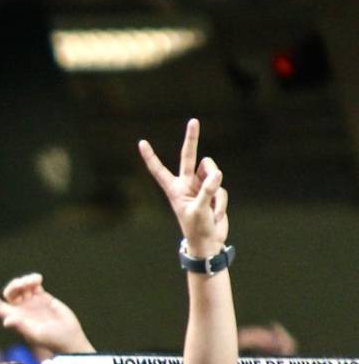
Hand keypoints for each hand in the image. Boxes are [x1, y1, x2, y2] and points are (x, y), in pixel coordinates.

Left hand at [0, 273, 93, 353]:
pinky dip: (33, 279)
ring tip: (36, 280)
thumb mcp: (36, 335)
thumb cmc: (52, 340)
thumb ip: (22, 326)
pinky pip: (33, 284)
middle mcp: (21, 310)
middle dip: (14, 285)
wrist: (70, 338)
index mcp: (15, 319)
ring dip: (25, 281)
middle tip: (24, 283)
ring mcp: (32, 303)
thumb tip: (6, 320)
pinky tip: (38, 279)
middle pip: (10, 292)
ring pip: (21, 286)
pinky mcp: (43, 297)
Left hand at [138, 119, 228, 257]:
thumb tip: (217, 174)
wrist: (208, 242)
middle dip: (192, 139)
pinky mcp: (214, 191)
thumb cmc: (196, 229)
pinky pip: (221, 188)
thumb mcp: (199, 211)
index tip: (141, 142)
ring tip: (211, 209)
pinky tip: (216, 215)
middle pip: (189, 156)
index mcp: (174, 189)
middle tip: (193, 120)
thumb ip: (207, 191)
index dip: (150, 157)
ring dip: (215, 189)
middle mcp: (186, 183)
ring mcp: (200, 186)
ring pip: (212, 171)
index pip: (159, 170)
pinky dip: (221, 202)